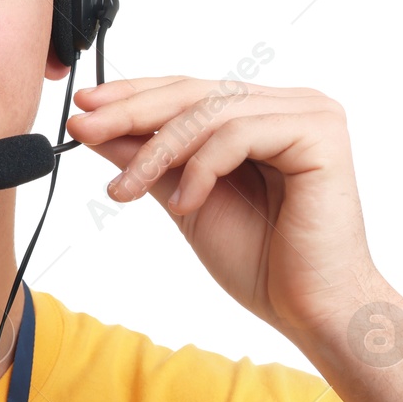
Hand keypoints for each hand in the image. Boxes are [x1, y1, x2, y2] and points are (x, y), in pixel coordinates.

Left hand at [65, 77, 391, 344]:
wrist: (312, 311)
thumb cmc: (261, 262)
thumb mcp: (185, 200)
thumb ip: (149, 161)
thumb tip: (94, 129)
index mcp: (261, 114)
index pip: (186, 91)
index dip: (132, 95)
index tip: (82, 106)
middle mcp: (288, 104)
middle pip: (193, 93)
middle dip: (130, 111)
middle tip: (83, 127)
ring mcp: (308, 114)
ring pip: (209, 112)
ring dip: (156, 151)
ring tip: (124, 190)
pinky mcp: (320, 134)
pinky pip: (239, 134)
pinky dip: (201, 169)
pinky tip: (185, 205)